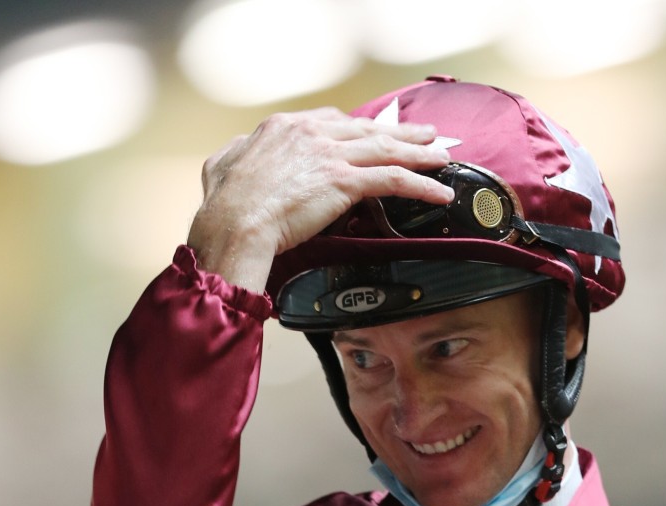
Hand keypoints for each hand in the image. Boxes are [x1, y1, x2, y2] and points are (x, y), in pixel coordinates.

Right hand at [187, 107, 453, 292]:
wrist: (233, 225)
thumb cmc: (223, 205)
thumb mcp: (223, 165)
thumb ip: (239, 153)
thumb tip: (240, 149)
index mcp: (284, 127)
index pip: (333, 121)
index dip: (359, 129)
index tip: (374, 133)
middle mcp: (311, 133)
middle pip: (367, 129)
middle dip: (401, 132)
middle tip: (425, 133)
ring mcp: (330, 154)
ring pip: (387, 149)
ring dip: (420, 153)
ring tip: (442, 157)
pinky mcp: (345, 181)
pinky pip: (394, 179)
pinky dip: (421, 184)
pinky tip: (440, 192)